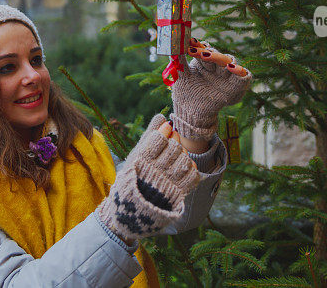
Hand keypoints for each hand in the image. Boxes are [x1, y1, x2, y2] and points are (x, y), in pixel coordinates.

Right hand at [96, 114, 199, 243]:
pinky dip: (191, 169)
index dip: (165, 132)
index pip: (160, 139)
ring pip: (185, 159)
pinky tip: (183, 168)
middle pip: (174, 147)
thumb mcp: (137, 155)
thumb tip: (162, 116)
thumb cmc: (133, 177)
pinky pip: (193, 175)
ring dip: (183, 155)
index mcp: (142, 161)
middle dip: (175, 142)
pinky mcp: (179, 194)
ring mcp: (169, 183)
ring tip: (176, 157)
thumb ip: (150, 135)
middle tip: (172, 143)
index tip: (167, 129)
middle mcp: (155, 171)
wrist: (133, 210)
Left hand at [170, 38, 251, 141]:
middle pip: (215, 54)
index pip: (204, 50)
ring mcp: (226, 76)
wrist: (190, 113)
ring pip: (229, 61)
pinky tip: (232, 68)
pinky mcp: (235, 86)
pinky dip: (241, 71)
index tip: (190, 42)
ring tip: (208, 56)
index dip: (198, 45)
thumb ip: (179, 61)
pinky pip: (244, 76)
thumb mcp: (181, 76)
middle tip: (195, 51)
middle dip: (206, 52)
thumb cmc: (185, 93)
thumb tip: (174, 46)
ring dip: (219, 57)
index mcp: (204, 62)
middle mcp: (216, 67)